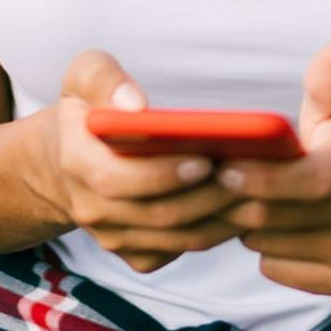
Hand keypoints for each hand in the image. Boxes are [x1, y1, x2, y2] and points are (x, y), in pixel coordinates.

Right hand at [41, 49, 245, 274]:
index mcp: (76, 162)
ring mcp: (114, 238)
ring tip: (258, 189)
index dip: (163, 173)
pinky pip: (182, 251)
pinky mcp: (138, 254)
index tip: (205, 157)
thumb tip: (134, 104)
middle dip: (206, 196)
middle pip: (157, 215)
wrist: (72, 158)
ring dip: (220, 217)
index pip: (117, 179)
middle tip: (249, 173)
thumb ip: (105, 80)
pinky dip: (217, 232)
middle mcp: (92, 209)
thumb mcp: (85, 75)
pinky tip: (243, 206)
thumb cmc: (90, 108)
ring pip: (176, 238)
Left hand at [217, 39, 330, 295]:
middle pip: (276, 215)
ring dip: (244, 221)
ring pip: (268, 244)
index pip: (313, 179)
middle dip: (232, 198)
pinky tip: (270, 223)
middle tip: (208, 177)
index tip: (223, 166)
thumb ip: (329, 81)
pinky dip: (263, 248)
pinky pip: (276, 269)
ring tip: (244, 195)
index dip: (265, 178)